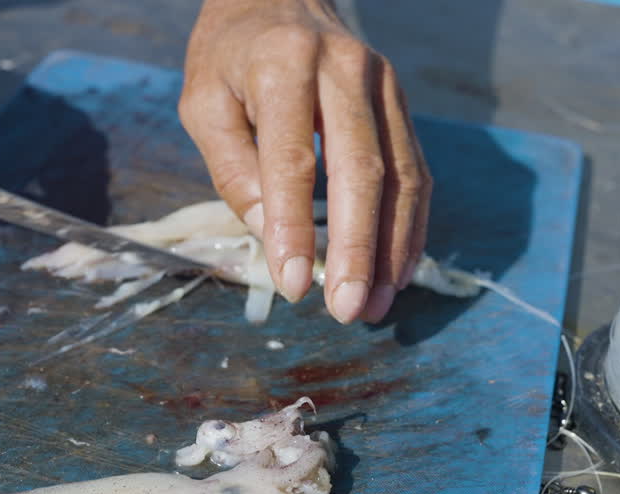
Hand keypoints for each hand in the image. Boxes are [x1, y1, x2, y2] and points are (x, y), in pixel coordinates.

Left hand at [180, 0, 430, 323]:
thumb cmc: (231, 57)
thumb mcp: (203, 102)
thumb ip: (231, 166)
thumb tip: (268, 232)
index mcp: (284, 64)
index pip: (294, 158)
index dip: (295, 227)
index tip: (292, 284)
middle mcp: (345, 69)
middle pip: (363, 170)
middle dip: (358, 249)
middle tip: (347, 310)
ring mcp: (384, 84)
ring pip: (403, 176)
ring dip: (393, 249)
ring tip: (375, 306)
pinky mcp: (402, 103)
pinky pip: (417, 172)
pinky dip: (409, 228)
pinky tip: (396, 272)